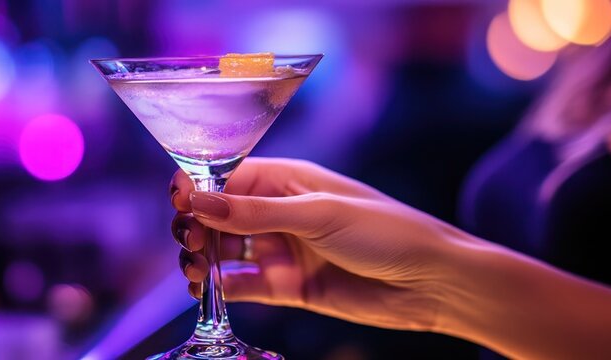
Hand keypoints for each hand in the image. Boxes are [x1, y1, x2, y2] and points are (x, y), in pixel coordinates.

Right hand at [169, 158, 466, 330]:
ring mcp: (281, 249)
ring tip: (194, 268)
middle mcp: (278, 212)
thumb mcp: (319, 215)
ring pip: (224, 250)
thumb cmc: (385, 232)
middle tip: (189, 241)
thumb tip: (197, 201)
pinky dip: (219, 285)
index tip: (178, 202)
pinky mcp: (287, 285)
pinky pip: (242, 284)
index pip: (226, 177)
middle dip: (195, 224)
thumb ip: (256, 213)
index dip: (197, 187)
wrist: (431, 283)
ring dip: (202, 256)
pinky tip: (205, 287)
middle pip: (218, 215)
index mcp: (287, 179)